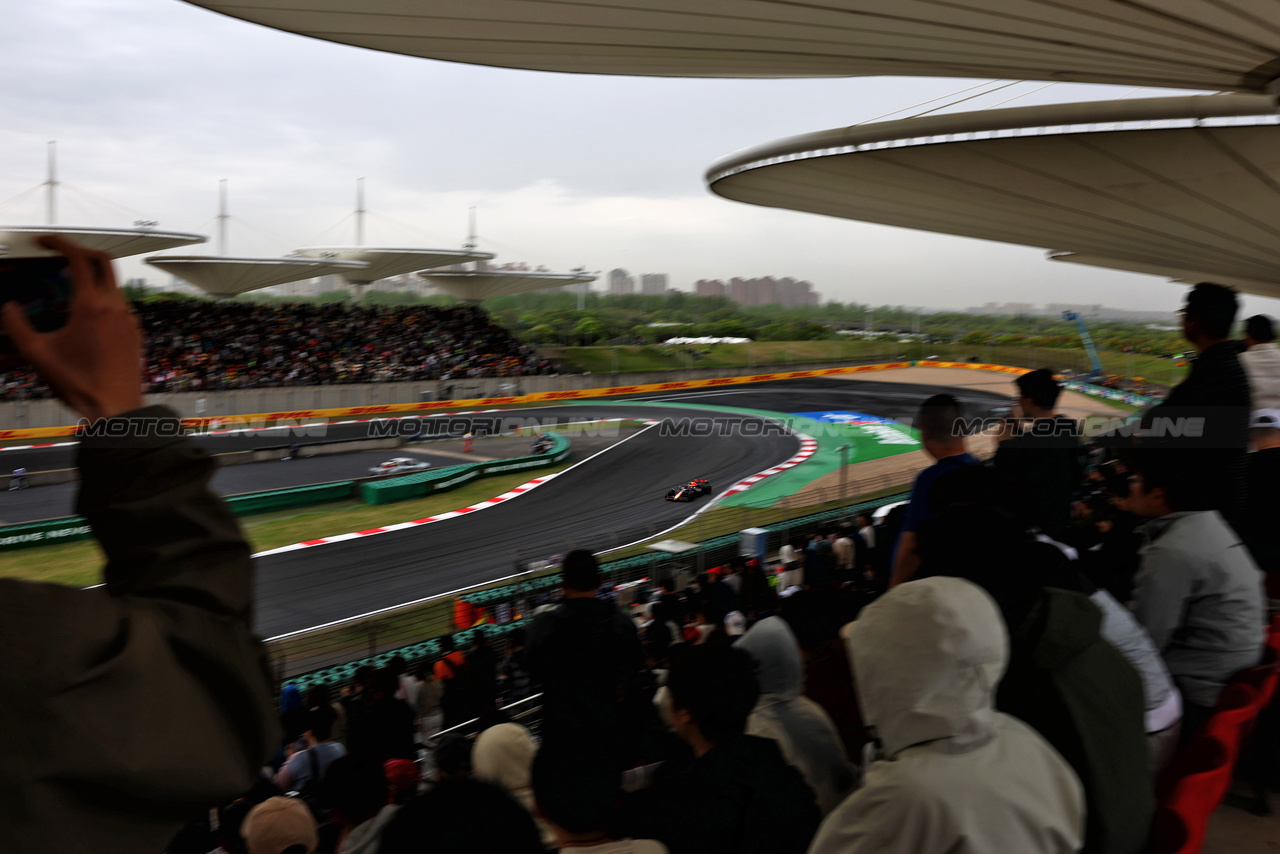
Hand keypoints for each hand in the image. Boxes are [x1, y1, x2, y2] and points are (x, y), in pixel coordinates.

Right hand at [2, 236, 142, 421]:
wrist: (115, 407)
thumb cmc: (77, 382)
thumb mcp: (36, 353)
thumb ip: (17, 325)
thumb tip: (9, 307)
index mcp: (91, 306)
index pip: (79, 259)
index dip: (60, 242)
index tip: (45, 241)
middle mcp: (115, 306)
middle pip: (104, 262)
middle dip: (81, 250)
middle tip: (59, 253)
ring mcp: (129, 318)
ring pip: (114, 283)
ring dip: (93, 276)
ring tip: (69, 284)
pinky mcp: (136, 331)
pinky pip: (121, 303)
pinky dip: (104, 297)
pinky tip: (87, 313)